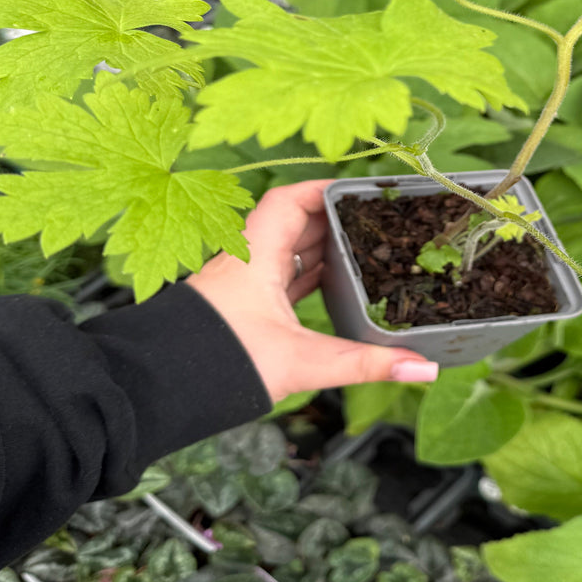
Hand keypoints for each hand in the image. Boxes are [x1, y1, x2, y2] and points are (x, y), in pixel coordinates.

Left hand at [188, 179, 438, 402]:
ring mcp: (242, 286)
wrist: (158, 392)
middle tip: (374, 223)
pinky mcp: (241, 311)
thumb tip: (423, 367)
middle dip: (333, 221)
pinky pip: (279, 281)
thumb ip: (363, 363)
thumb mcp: (302, 362)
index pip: (289, 200)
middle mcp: (246, 262)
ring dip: (320, 251)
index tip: (360, 191)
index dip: (324, 189)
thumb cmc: (220, 364)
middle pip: (293, 224)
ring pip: (286, 254)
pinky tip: (328, 290)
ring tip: (362, 253)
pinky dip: (306, 279)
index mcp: (256, 255)